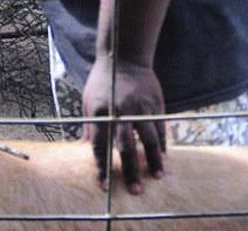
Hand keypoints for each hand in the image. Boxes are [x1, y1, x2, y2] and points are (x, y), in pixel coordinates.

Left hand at [82, 55, 165, 194]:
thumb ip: (90, 127)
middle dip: (131, 170)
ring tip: (156, 177)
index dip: (101, 167)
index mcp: (100, 112)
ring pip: (149, 139)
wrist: (124, 57)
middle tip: (135, 191)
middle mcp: (120, 111)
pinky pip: (160, 128)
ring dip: (153, 160)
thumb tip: (84, 150)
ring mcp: (140, 107)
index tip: (103, 186)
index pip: (99, 145)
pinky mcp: (155, 103)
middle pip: (126, 146)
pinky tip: (163, 158)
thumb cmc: (102, 82)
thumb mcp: (89, 102)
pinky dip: (162, 144)